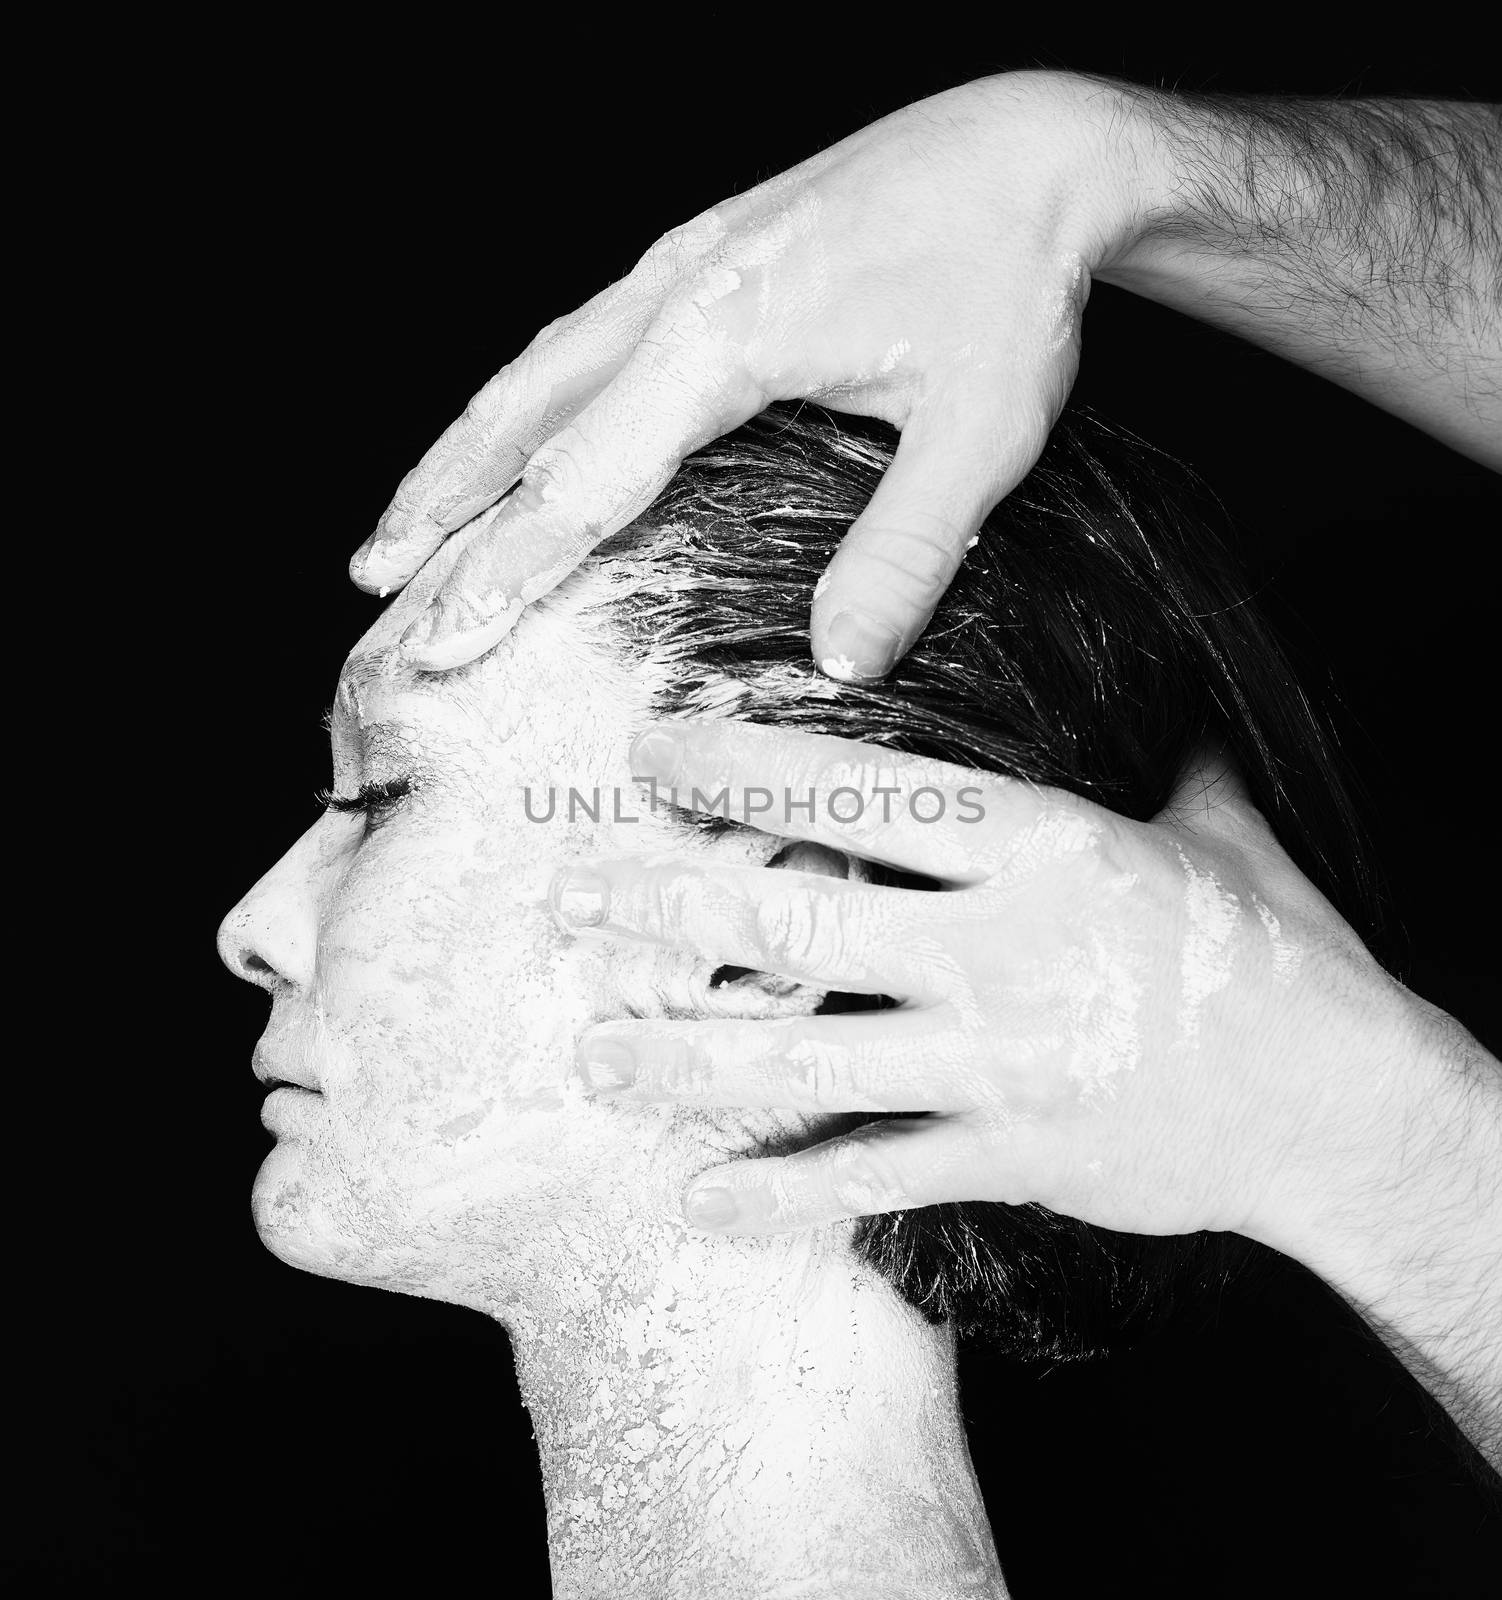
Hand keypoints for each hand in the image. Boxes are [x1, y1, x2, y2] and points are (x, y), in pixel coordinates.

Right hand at [351, 72, 1146, 676]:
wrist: (1029, 146)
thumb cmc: (1009, 279)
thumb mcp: (979, 431)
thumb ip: (903, 550)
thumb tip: (843, 666)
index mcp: (723, 333)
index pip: (585, 475)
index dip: (508, 565)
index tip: (445, 637)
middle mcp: (674, 291)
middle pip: (522, 419)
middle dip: (443, 513)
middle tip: (376, 592)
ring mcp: (676, 265)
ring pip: (532, 372)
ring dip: (458, 454)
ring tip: (400, 530)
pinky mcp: (696, 258)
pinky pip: (574, 342)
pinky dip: (516, 405)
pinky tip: (504, 440)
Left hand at [552, 720, 1421, 1249]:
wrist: (1337, 1103)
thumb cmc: (1273, 951)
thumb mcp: (1206, 826)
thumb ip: (1135, 758)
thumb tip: (1121, 683)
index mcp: (1042, 848)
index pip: (860, 790)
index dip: (741, 769)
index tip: (652, 758)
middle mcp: (1000, 952)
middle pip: (796, 919)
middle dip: (665, 906)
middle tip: (569, 897)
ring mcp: (995, 1065)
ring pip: (803, 1060)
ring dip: (683, 1057)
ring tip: (590, 1050)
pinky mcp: (1007, 1159)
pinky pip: (869, 1179)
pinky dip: (779, 1194)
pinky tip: (697, 1198)